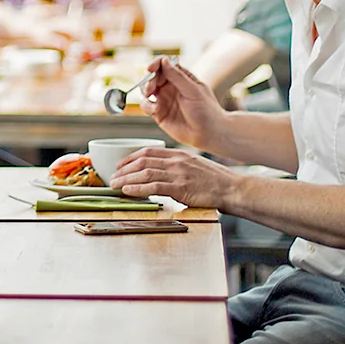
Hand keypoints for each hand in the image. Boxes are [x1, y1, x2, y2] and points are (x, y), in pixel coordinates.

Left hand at [110, 147, 238, 210]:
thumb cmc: (216, 182)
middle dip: (124, 169)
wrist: (233, 189)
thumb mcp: (194, 167)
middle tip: (111, 177)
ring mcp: (178, 174)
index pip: (148, 152)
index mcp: (179, 155)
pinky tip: (127, 191)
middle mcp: (176, 161)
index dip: (130, 158)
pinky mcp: (181, 188)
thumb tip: (160, 176)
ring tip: (114, 185)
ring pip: (144, 173)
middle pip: (142, 162)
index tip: (120, 165)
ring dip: (126, 179)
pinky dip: (137, 189)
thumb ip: (177, 169)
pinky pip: (154, 186)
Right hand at [141, 57, 227, 149]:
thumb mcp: (193, 90)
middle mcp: (171, 87)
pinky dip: (147, 105)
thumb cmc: (207, 111)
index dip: (156, 64)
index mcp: (181, 78)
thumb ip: (177, 76)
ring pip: (147, 90)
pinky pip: (146, 106)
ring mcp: (165, 100)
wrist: (209, 134)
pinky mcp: (159, 113)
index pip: (165, 65)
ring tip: (150, 95)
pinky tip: (155, 109)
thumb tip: (164, 61)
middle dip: (148, 79)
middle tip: (150, 87)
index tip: (150, 68)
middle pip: (153, 76)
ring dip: (145, 90)